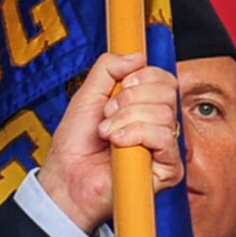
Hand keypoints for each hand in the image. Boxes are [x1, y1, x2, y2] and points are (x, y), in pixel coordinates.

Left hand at [35, 52, 181, 232]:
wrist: (67, 179)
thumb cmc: (76, 145)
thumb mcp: (88, 94)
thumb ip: (109, 67)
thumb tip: (138, 56)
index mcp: (146, 107)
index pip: (165, 79)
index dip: (142, 77)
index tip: (118, 88)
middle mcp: (160, 125)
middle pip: (167, 92)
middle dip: (130, 99)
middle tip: (107, 115)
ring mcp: (166, 148)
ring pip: (164, 113)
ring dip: (127, 119)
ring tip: (108, 134)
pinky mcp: (168, 169)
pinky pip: (165, 138)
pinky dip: (137, 135)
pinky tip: (118, 144)